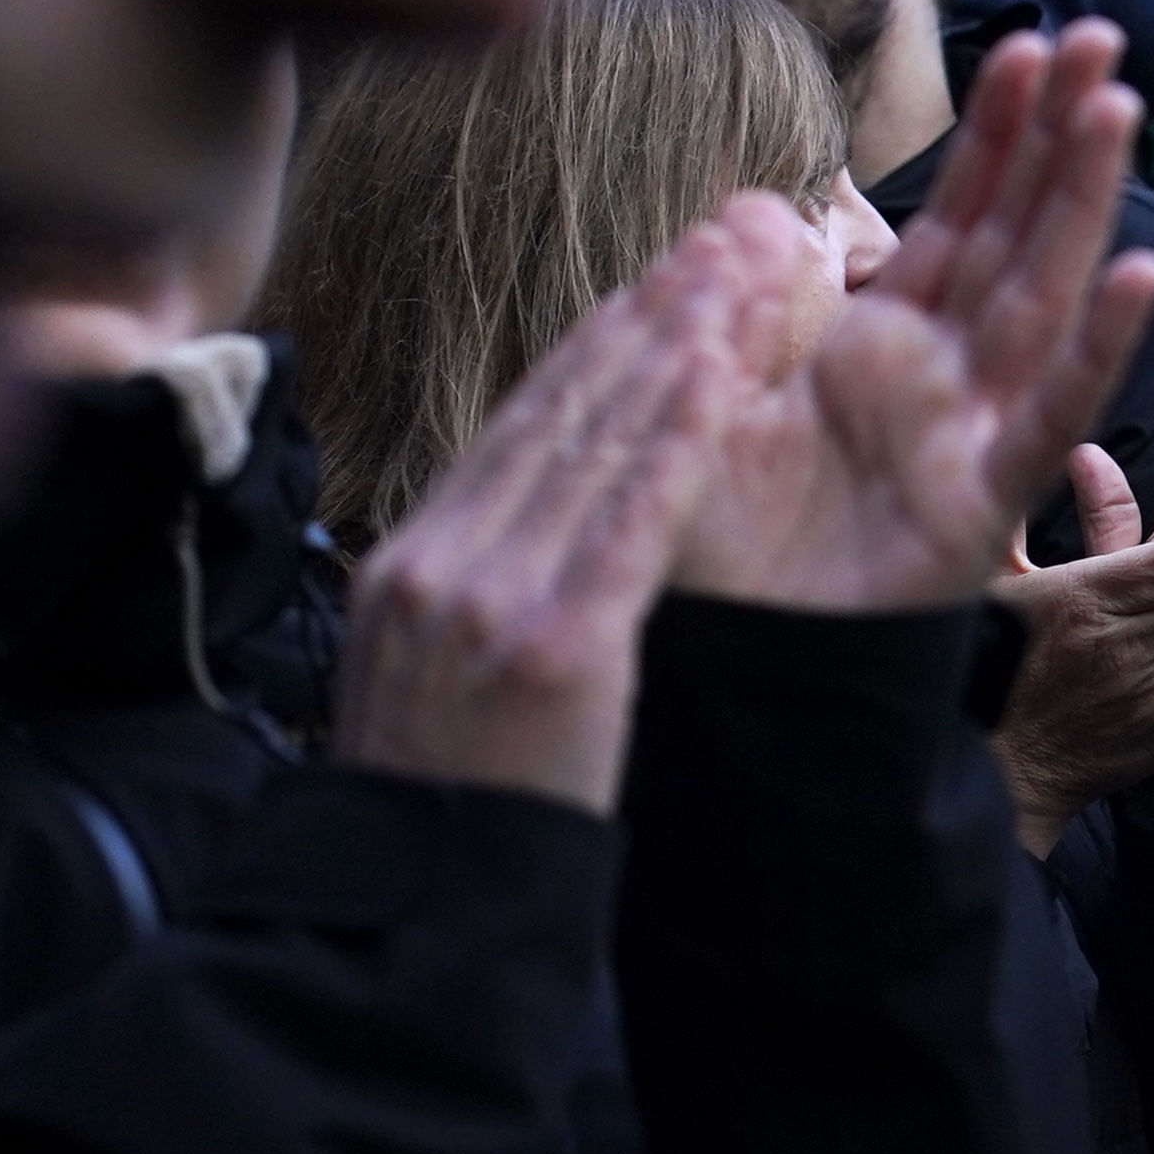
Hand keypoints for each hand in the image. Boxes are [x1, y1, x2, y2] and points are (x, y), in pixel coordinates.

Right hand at [333, 212, 808, 811]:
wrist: (417, 911)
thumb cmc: (446, 811)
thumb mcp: (428, 682)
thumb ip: (474, 595)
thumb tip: (522, 534)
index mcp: (411, 567)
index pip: (519, 429)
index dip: (598, 348)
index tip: (659, 284)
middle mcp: (441, 563)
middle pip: (560, 412)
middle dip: (647, 319)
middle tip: (719, 242)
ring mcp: (490, 599)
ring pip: (597, 444)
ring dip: (679, 351)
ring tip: (743, 277)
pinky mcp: (553, 645)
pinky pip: (628, 521)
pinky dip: (677, 442)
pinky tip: (725, 382)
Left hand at [673, 24, 1153, 615]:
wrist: (721, 679)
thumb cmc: (711, 557)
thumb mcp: (705, 398)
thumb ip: (740, 308)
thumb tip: (765, 210)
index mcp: (878, 354)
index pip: (957, 222)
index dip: (995, 138)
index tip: (1028, 48)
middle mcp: (939, 384)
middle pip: (1017, 237)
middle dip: (1058, 136)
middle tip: (1100, 36)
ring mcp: (968, 439)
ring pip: (1043, 296)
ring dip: (1084, 201)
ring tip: (1116, 103)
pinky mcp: (981, 508)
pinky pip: (1048, 413)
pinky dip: (1099, 345)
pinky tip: (1141, 272)